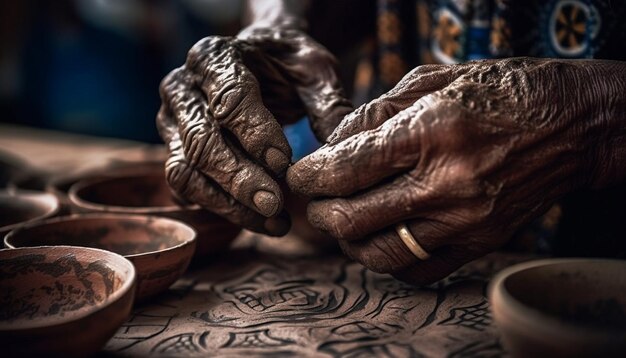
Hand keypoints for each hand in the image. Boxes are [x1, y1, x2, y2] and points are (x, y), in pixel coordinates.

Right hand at [157, 25, 351, 234]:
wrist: (261, 61)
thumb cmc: (287, 65)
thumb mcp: (315, 72)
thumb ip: (327, 105)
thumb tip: (339, 151)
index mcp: (214, 56)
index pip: (229, 99)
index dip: (256, 135)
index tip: (285, 163)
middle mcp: (182, 88)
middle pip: (201, 141)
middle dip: (239, 179)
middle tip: (275, 205)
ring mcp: (172, 122)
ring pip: (186, 172)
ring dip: (229, 204)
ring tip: (275, 223)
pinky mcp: (174, 152)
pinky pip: (187, 189)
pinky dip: (221, 210)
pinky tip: (260, 221)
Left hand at [288, 58, 625, 283]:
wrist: (572, 125)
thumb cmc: (500, 92)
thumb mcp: (433, 80)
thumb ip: (375, 112)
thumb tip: (332, 144)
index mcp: (430, 133)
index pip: (344, 169)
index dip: (308, 177)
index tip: (299, 175)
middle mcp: (446, 184)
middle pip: (351, 219)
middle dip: (318, 212)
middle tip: (315, 199)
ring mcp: (464, 221)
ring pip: (378, 255)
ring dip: (348, 240)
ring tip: (346, 219)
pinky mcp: (479, 244)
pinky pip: (417, 271)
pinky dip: (388, 259)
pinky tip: (384, 236)